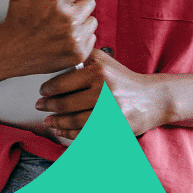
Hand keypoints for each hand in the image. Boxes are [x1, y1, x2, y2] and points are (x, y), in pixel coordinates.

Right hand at [0, 0, 98, 78]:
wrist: (11, 53)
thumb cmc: (16, 23)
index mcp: (55, 3)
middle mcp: (68, 21)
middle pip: (89, 1)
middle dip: (76, 3)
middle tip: (60, 11)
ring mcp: (75, 40)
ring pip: (92, 20)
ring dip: (80, 20)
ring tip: (61, 25)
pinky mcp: (79, 54)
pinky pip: (92, 37)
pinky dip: (81, 37)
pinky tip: (65, 37)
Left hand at [35, 49, 170, 139]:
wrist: (153, 99)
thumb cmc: (124, 79)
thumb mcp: (105, 61)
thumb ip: (82, 57)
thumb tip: (55, 62)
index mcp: (99, 72)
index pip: (63, 82)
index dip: (48, 90)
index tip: (42, 92)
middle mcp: (104, 91)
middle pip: (66, 104)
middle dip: (48, 107)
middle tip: (39, 106)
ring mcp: (110, 112)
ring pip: (74, 121)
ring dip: (57, 123)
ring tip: (48, 122)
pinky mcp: (114, 129)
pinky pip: (86, 134)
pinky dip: (71, 135)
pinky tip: (62, 132)